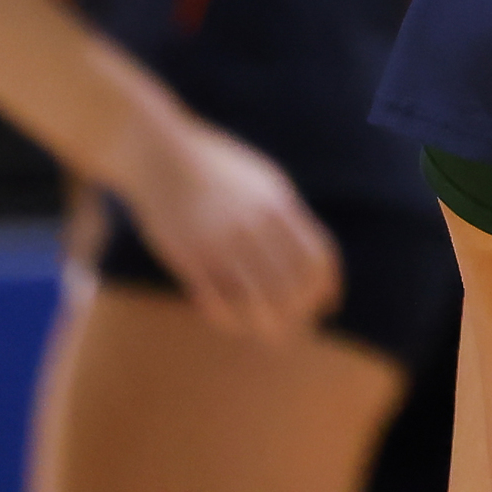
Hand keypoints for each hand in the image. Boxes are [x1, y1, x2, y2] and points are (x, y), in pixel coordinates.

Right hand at [106, 108, 340, 345]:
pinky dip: (230, 319)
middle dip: (301, 313)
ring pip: (256, 300)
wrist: (162, 157)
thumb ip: (288, 216)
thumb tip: (312, 253)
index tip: (329, 303)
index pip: (318, 256)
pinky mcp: (186, 257)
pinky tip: (235, 324)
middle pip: (291, 284)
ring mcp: (219, 243)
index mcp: (279, 205)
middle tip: (300, 328)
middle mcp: (254, 226)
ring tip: (272, 334)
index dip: (327, 285)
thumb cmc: (219, 169)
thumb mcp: (265, 182)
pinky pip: (215, 301)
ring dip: (268, 324)